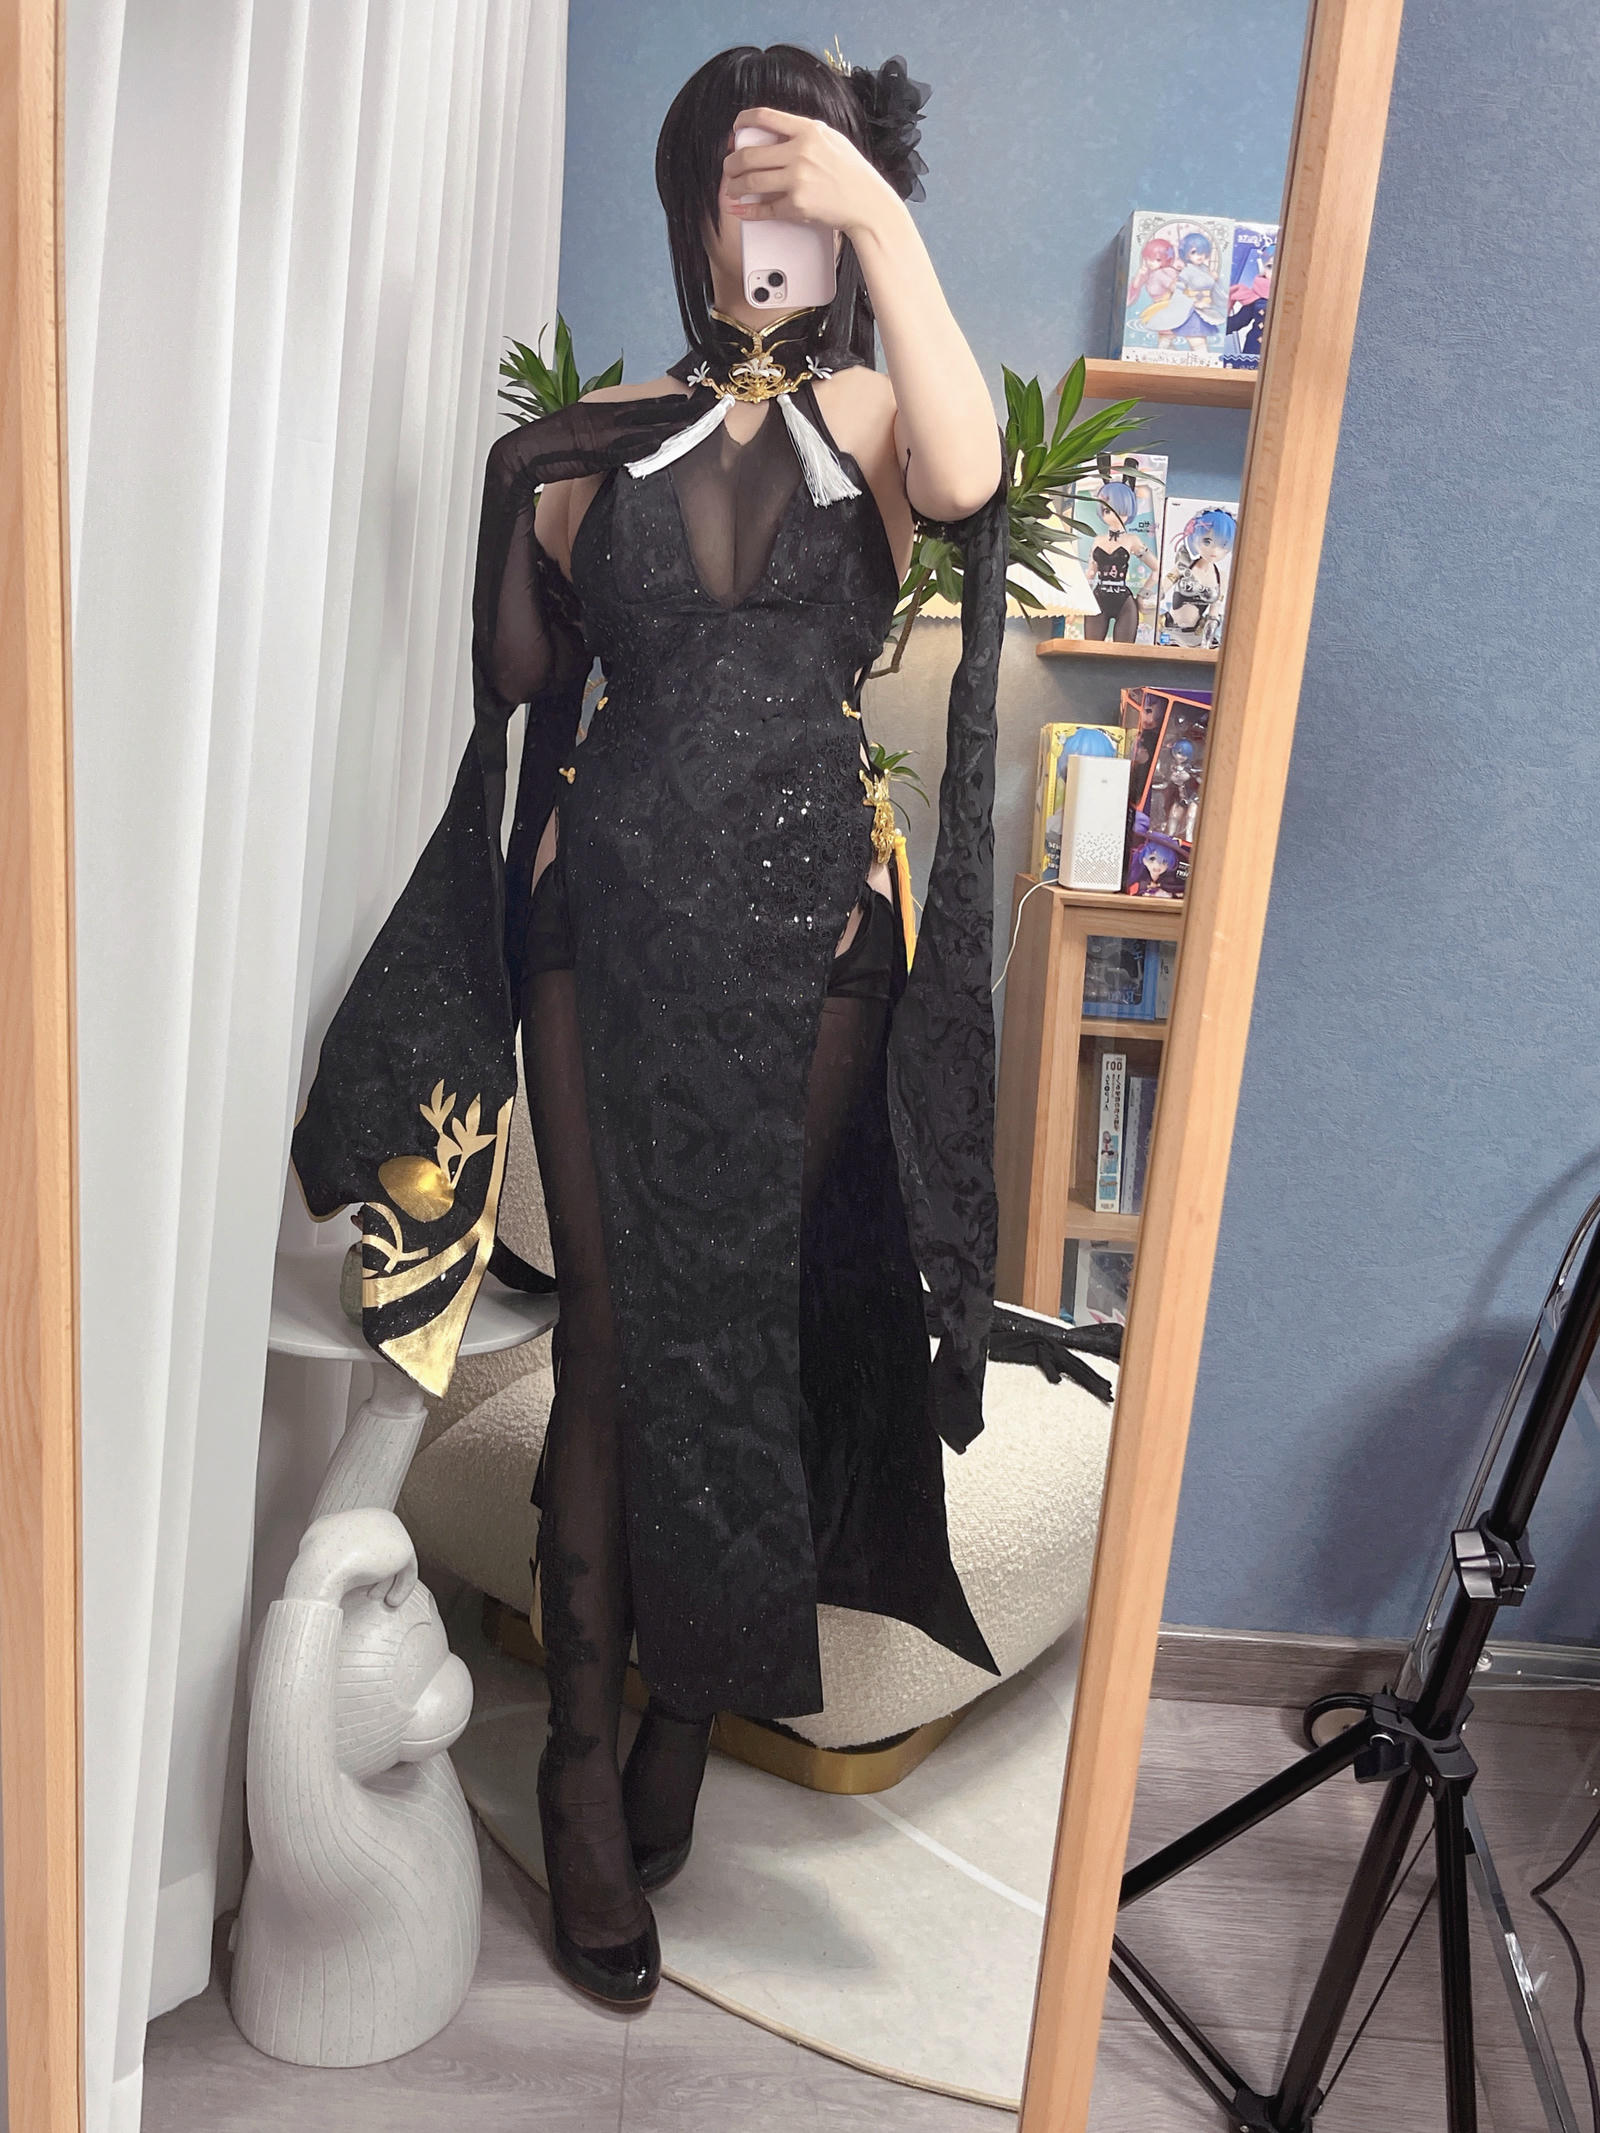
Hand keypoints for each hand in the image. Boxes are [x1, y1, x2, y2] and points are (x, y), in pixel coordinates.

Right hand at [284, 1508, 418, 1609]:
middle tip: (371, 1595)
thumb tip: (333, 1552)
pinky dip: (402, 1587)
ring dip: (387, 1582)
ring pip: (394, 1560)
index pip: (368, 1544)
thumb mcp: (313, 1542)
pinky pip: (408, 1569)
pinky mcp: (404, 1547)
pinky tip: (392, 1601)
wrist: (322, 1565)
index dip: (363, 1567)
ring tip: (379, 1599)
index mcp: (358, 1515)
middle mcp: (378, 1516)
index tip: (359, 1587)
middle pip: (383, 1551)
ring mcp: (394, 1530)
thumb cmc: (314, 1561)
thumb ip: (330, 1544)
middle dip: (377, 1575)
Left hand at [721, 107, 899, 241]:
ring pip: (751, 182)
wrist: (867, 202)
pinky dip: (747, 212)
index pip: (765, 117)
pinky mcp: (797, 205)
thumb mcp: (830, 139)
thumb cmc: (851, 172)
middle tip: (729, 167)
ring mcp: (797, 180)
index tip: (736, 128)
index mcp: (808, 130)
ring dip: (735, 187)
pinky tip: (739, 210)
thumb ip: (803, 134)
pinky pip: (764, 209)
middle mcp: (800, 152)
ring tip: (732, 189)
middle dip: (732, 163)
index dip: (744, 121)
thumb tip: (774, 135)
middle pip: (750, 154)